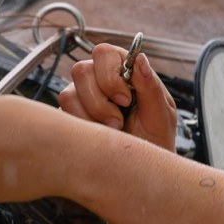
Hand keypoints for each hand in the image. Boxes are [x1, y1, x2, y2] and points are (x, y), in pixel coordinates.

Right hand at [61, 45, 176, 150]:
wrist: (142, 170)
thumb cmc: (155, 140)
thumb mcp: (161, 114)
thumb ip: (150, 85)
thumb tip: (140, 58)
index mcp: (124, 71)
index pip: (104, 53)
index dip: (110, 74)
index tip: (126, 99)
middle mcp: (99, 80)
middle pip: (82, 69)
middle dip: (100, 100)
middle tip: (118, 119)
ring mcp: (82, 97)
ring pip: (69, 93)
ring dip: (92, 115)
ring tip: (112, 129)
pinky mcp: (70, 116)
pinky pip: (63, 114)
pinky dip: (83, 126)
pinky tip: (98, 134)